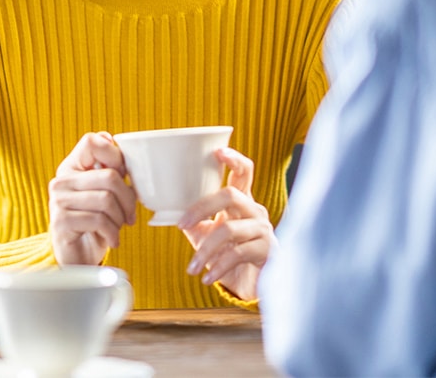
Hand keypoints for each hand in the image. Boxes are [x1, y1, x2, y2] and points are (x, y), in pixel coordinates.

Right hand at [48, 132, 137, 265]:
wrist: (77, 260)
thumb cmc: (95, 224)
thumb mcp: (104, 193)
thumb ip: (108, 169)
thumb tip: (109, 138)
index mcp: (71, 167)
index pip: (91, 141)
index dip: (114, 155)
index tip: (122, 176)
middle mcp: (61, 181)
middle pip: (109, 176)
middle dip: (128, 199)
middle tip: (130, 214)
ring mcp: (58, 201)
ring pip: (107, 200)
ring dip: (120, 219)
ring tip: (118, 227)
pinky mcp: (61, 222)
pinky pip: (99, 220)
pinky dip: (113, 233)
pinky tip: (111, 239)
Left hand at [176, 148, 274, 300]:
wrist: (251, 284)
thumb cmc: (229, 254)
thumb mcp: (207, 234)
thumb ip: (193, 220)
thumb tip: (168, 211)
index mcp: (242, 201)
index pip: (244, 172)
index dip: (233, 159)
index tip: (218, 151)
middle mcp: (255, 210)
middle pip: (230, 195)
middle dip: (202, 207)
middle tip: (181, 224)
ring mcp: (263, 229)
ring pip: (229, 229)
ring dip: (205, 250)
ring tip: (191, 267)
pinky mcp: (267, 250)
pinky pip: (237, 254)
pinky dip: (218, 267)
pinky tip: (207, 278)